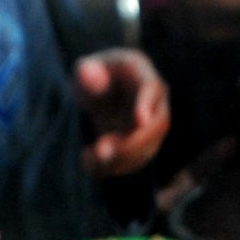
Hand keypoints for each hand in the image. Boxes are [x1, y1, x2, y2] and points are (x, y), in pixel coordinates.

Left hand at [75, 51, 169, 177]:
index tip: (139, 120)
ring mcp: (152, 126)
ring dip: (118, 159)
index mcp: (140, 73)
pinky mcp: (143, 147)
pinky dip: (112, 167)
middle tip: (100, 152)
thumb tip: (85, 73)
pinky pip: (134, 162)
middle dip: (130, 142)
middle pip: (156, 125)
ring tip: (86, 158)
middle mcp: (155, 100)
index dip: (147, 104)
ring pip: (146, 149)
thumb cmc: (91, 78)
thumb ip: (85, 73)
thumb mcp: (83, 73)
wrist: (98, 97)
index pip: (151, 87)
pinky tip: (88, 163)